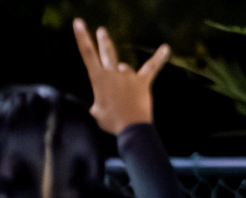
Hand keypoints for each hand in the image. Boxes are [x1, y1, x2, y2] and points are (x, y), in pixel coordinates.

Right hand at [73, 18, 169, 133]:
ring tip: (122, 98)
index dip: (82, 37)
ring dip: (121, 78)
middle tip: (101, 31)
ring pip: (124, 69)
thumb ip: (100, 99)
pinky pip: (152, 67)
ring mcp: (128, 76)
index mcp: (98, 79)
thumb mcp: (96, 111)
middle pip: (107, 51)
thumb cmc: (111, 121)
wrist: (130, 127)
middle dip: (103, 40)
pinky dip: (159, 57)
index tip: (79, 23)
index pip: (87, 54)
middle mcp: (113, 73)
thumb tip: (108, 93)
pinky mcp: (143, 81)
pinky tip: (166, 48)